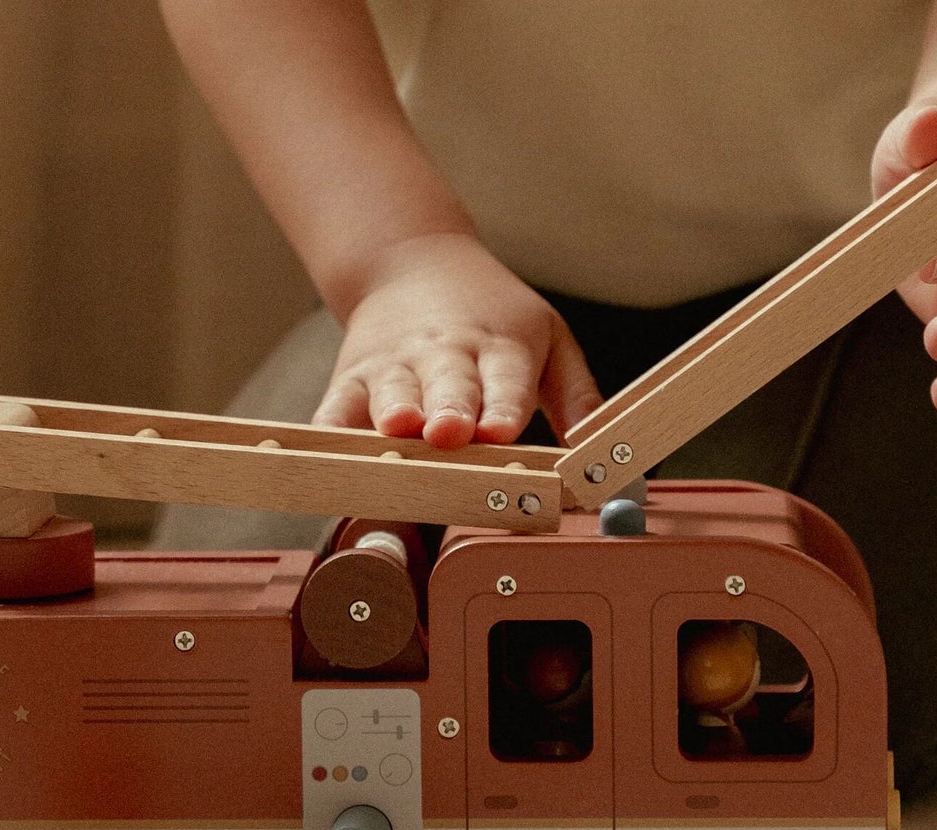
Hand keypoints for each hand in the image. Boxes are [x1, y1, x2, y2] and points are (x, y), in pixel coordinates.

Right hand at [313, 233, 601, 445]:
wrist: (412, 261)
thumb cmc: (491, 318)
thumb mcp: (550, 340)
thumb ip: (580, 399)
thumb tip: (608, 461)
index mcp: (502, 348)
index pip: (507, 381)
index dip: (504, 407)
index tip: (502, 431)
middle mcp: (447, 356)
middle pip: (450, 387)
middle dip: (451, 410)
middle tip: (452, 432)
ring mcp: (396, 367)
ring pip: (394, 392)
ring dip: (394, 412)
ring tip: (398, 426)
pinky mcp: (352, 377)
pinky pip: (338, 406)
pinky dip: (331, 425)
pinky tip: (328, 443)